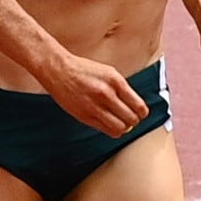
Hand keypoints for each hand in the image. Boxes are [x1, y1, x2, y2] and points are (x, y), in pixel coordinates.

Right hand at [37, 51, 153, 138]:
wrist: (59, 70)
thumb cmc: (83, 70)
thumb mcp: (109, 73)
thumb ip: (122, 88)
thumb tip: (135, 106)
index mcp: (115, 81)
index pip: (139, 106)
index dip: (142, 113)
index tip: (140, 113)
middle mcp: (106, 94)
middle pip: (131, 119)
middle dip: (133, 121)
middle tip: (130, 119)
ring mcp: (94, 106)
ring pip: (120, 128)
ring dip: (123, 128)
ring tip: (120, 122)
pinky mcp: (84, 116)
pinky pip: (106, 130)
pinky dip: (111, 130)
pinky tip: (109, 124)